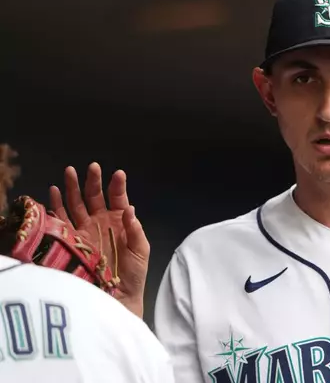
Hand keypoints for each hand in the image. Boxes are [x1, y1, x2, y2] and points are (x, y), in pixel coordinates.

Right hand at [49, 162, 148, 317]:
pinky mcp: (71, 240)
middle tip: (92, 167)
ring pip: (76, 203)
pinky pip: (61, 219)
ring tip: (69, 172)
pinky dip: (56, 205)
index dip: (117, 185)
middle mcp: (101, 221)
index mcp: (120, 221)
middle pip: (94, 196)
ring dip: (72, 187)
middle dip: (92, 181)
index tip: (117, 174)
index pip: (118, 198)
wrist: (118, 296)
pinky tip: (53, 192)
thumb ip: (136, 230)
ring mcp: (85, 229)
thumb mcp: (141, 250)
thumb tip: (130, 208)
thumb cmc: (133, 273)